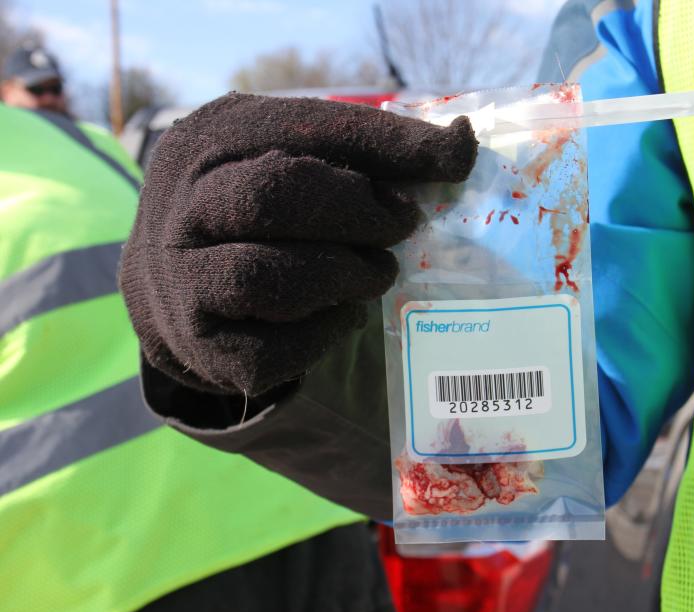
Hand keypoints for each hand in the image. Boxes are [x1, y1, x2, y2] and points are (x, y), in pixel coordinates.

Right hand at [119, 92, 476, 395]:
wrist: (176, 287)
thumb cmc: (257, 213)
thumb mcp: (293, 158)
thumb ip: (368, 151)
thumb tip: (462, 145)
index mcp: (212, 139)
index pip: (304, 126)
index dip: (385, 144)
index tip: (451, 159)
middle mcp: (181, 206)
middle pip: (274, 196)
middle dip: (356, 213)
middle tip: (403, 226)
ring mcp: (182, 280)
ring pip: (267, 278)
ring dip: (343, 277)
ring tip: (378, 275)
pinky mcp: (201, 345)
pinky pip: (272, 348)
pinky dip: (325, 334)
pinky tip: (344, 317)